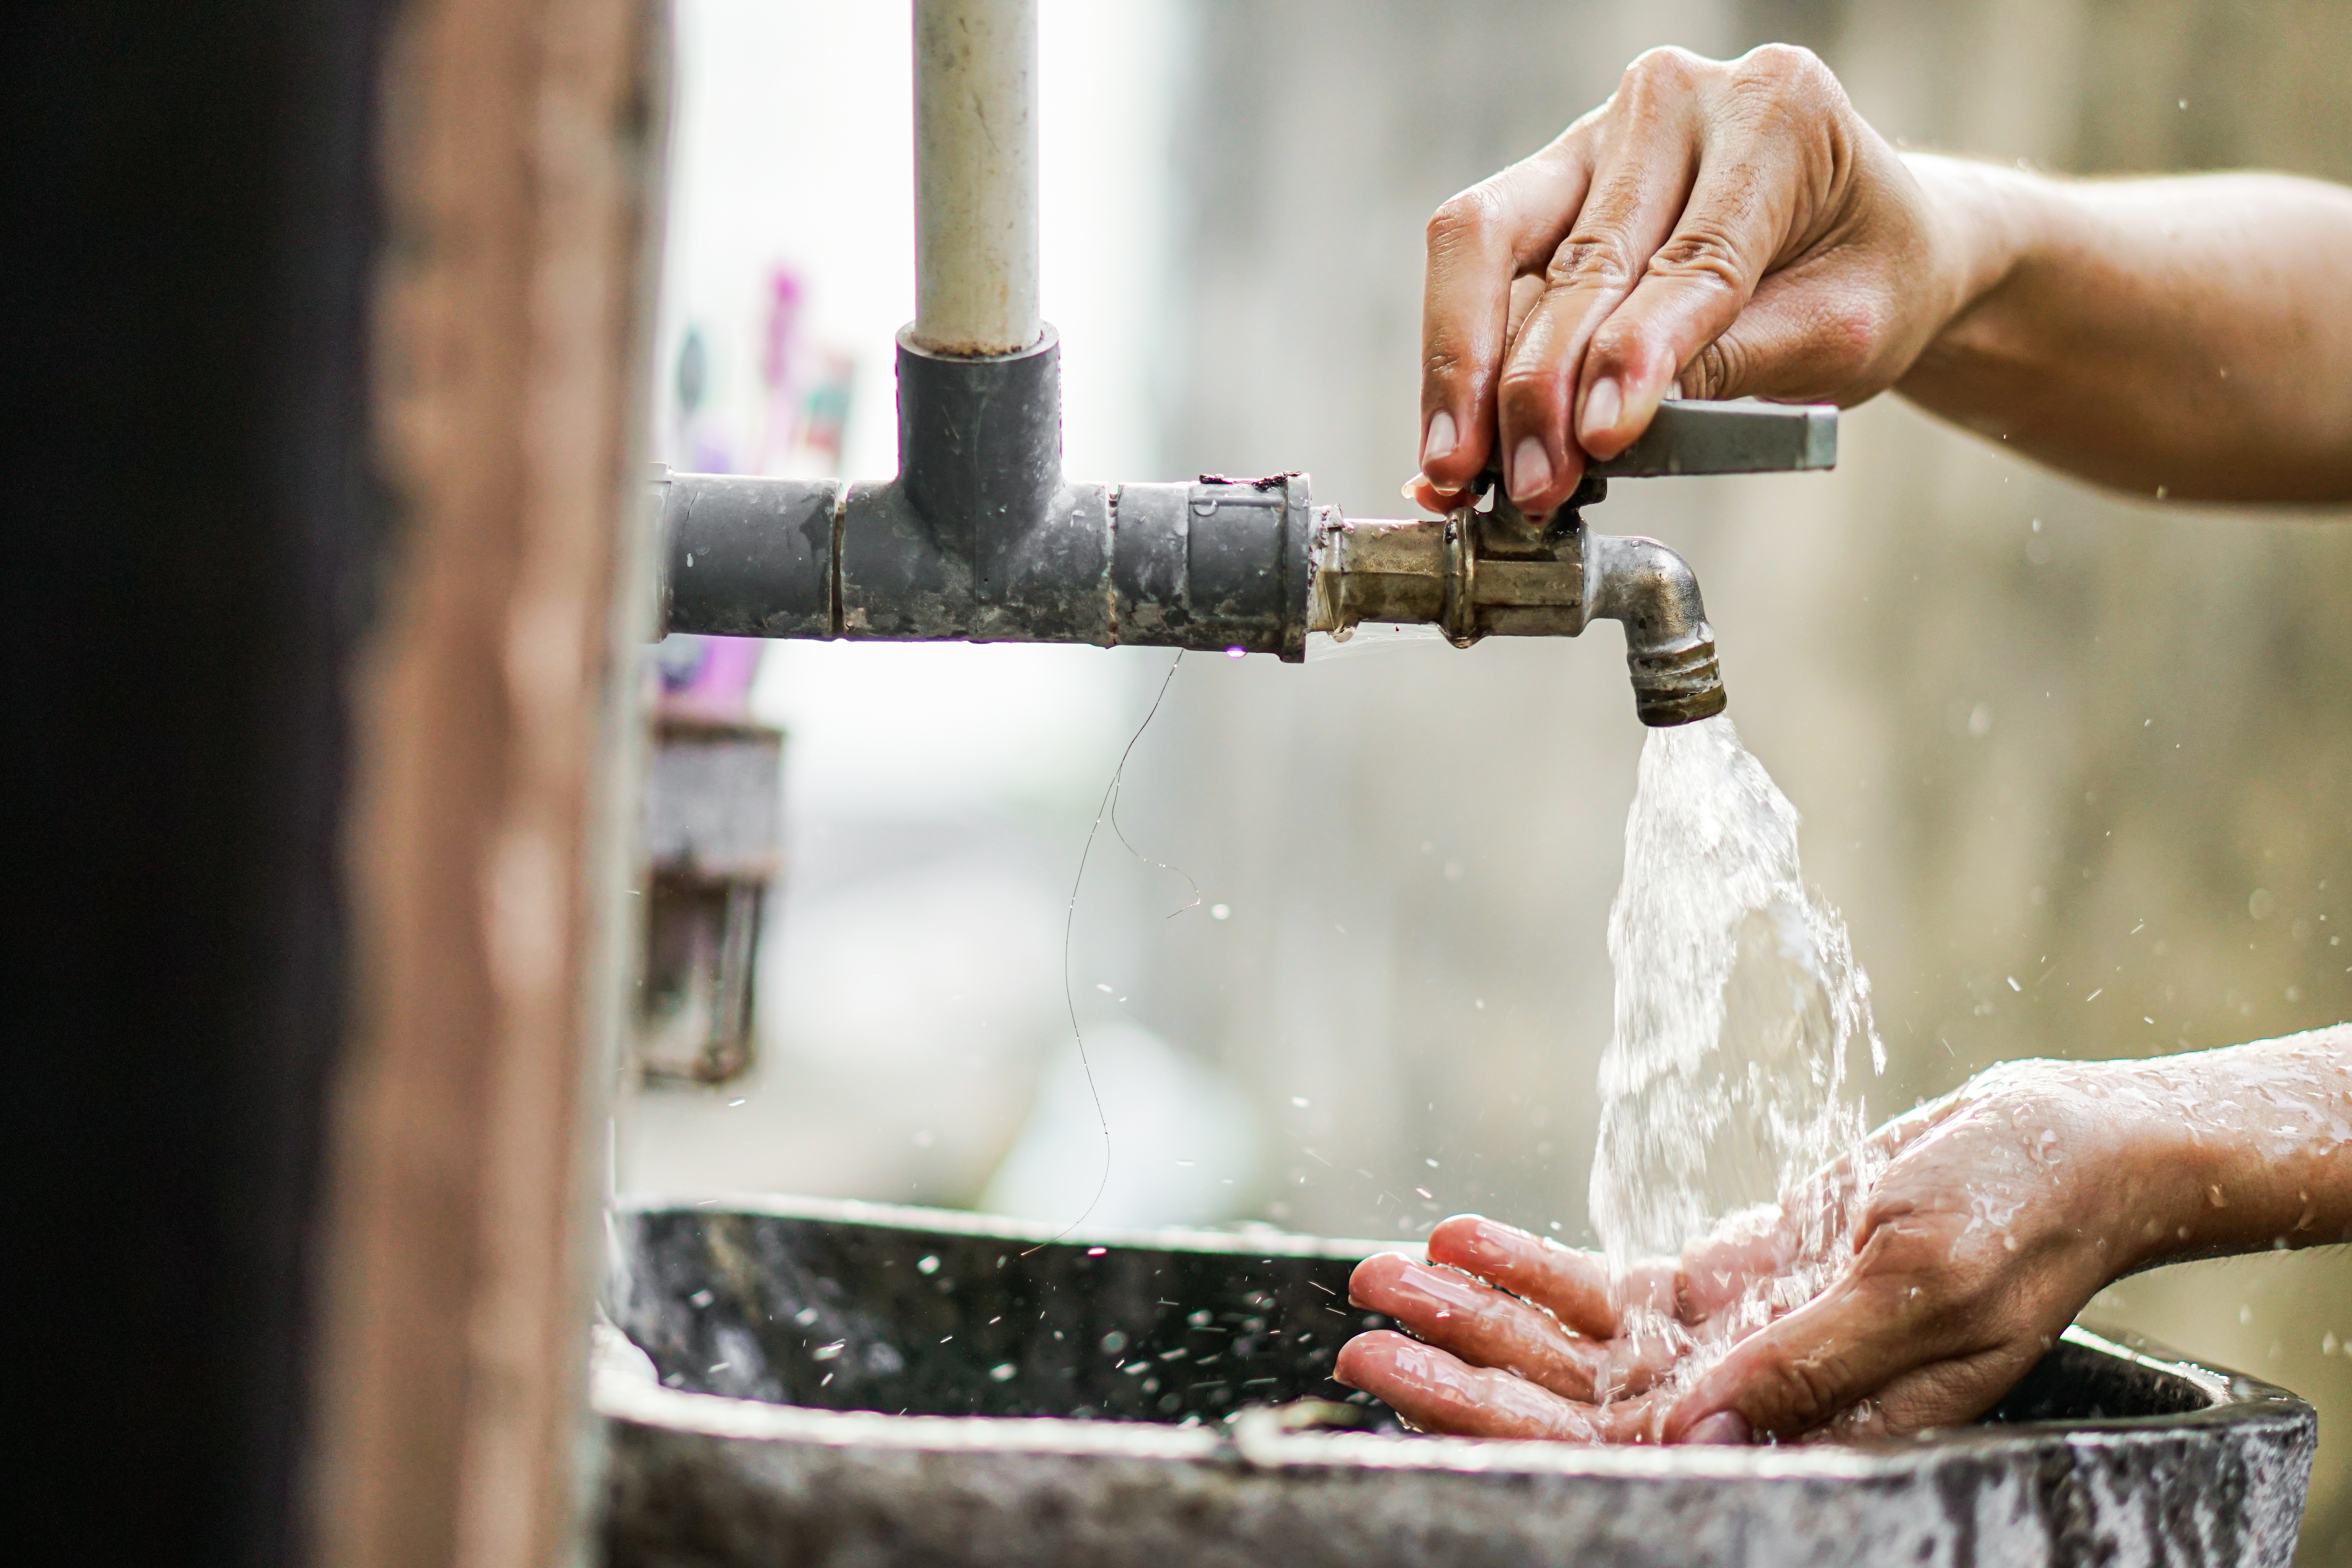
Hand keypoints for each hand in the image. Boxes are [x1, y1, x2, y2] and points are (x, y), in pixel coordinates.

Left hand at [1338, 1059, 2166, 1443]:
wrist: (2052, 1155)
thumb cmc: (2012, 1220)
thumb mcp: (1916, 1287)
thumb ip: (1804, 1364)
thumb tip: (1693, 1430)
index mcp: (1805, 1435)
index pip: (1618, 1453)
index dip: (1501, 1423)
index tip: (1400, 1381)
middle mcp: (1754, 1405)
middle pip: (1573, 1405)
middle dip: (1460, 1369)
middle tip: (1356, 1329)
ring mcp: (1736, 1346)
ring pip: (1576, 1347)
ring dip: (1477, 1312)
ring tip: (1380, 1273)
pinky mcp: (1731, 1289)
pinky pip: (1610, 1292)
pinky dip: (1534, 1267)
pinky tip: (1460, 1240)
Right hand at [1408, 44, 1964, 516]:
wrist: (1868, 237)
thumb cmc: (1869, 273)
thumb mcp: (1840, 328)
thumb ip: (1731, 362)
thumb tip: (1609, 423)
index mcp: (1776, 112)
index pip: (1689, 255)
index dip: (1635, 355)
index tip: (1597, 439)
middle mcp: (1673, 100)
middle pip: (1573, 254)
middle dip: (1537, 388)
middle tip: (1527, 485)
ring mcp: (1596, 135)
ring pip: (1488, 244)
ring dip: (1465, 371)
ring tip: (1458, 469)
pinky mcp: (1547, 182)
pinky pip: (1479, 260)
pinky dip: (1458, 357)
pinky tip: (1453, 436)